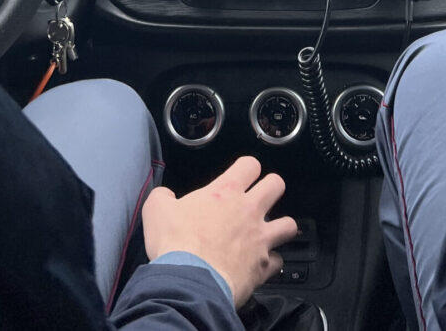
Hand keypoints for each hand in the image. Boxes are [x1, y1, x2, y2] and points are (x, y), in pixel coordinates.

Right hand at [142, 156, 297, 307]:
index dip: (247, 168)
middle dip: (271, 188)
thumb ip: (162, 197)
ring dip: (281, 226)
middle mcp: (248, 210)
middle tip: (261, 196)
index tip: (241, 175)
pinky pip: (278, 260)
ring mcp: (260, 238)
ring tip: (270, 231)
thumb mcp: (157, 210)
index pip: (250, 164)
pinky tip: (261, 264)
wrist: (190, 281)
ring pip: (288, 223)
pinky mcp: (263, 265)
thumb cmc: (176, 244)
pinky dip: (271, 262)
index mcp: (225, 192)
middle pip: (276, 185)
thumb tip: (164, 196)